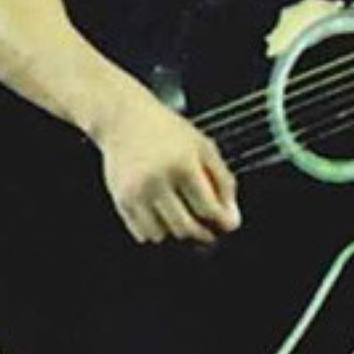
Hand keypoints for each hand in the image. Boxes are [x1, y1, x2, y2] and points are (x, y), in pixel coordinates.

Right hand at [94, 82, 240, 244]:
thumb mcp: (202, 145)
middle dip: (201, 233)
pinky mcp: (121, 200)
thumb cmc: (166, 130)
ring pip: (162, 235)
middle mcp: (158, 180)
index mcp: (183, 163)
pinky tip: (162, 214)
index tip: (226, 224)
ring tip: (183, 215)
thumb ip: (222, 179)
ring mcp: (137, 192)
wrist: (125, 119)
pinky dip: (155, 230)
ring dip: (176, 231)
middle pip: (185, 227)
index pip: (207, 208)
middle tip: (208, 229)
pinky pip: (142, 233)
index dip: (221, 221)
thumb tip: (232, 217)